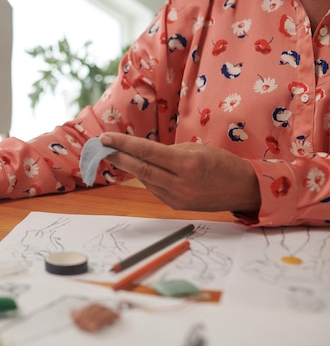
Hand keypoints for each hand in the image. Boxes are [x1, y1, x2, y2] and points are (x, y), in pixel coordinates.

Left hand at [99, 132, 259, 213]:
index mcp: (187, 164)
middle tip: (101, 147)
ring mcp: (177, 198)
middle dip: (117, 157)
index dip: (123, 145)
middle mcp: (180, 184)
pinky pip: (154, 188)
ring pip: (145, 180)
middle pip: (141, 170)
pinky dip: (145, 177)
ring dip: (130, 167)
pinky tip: (139, 167)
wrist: (244, 190)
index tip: (106, 139)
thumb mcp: (197, 149)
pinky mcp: (176, 206)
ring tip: (116, 154)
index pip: (147, 153)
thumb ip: (168, 152)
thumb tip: (143, 153)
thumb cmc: (223, 163)